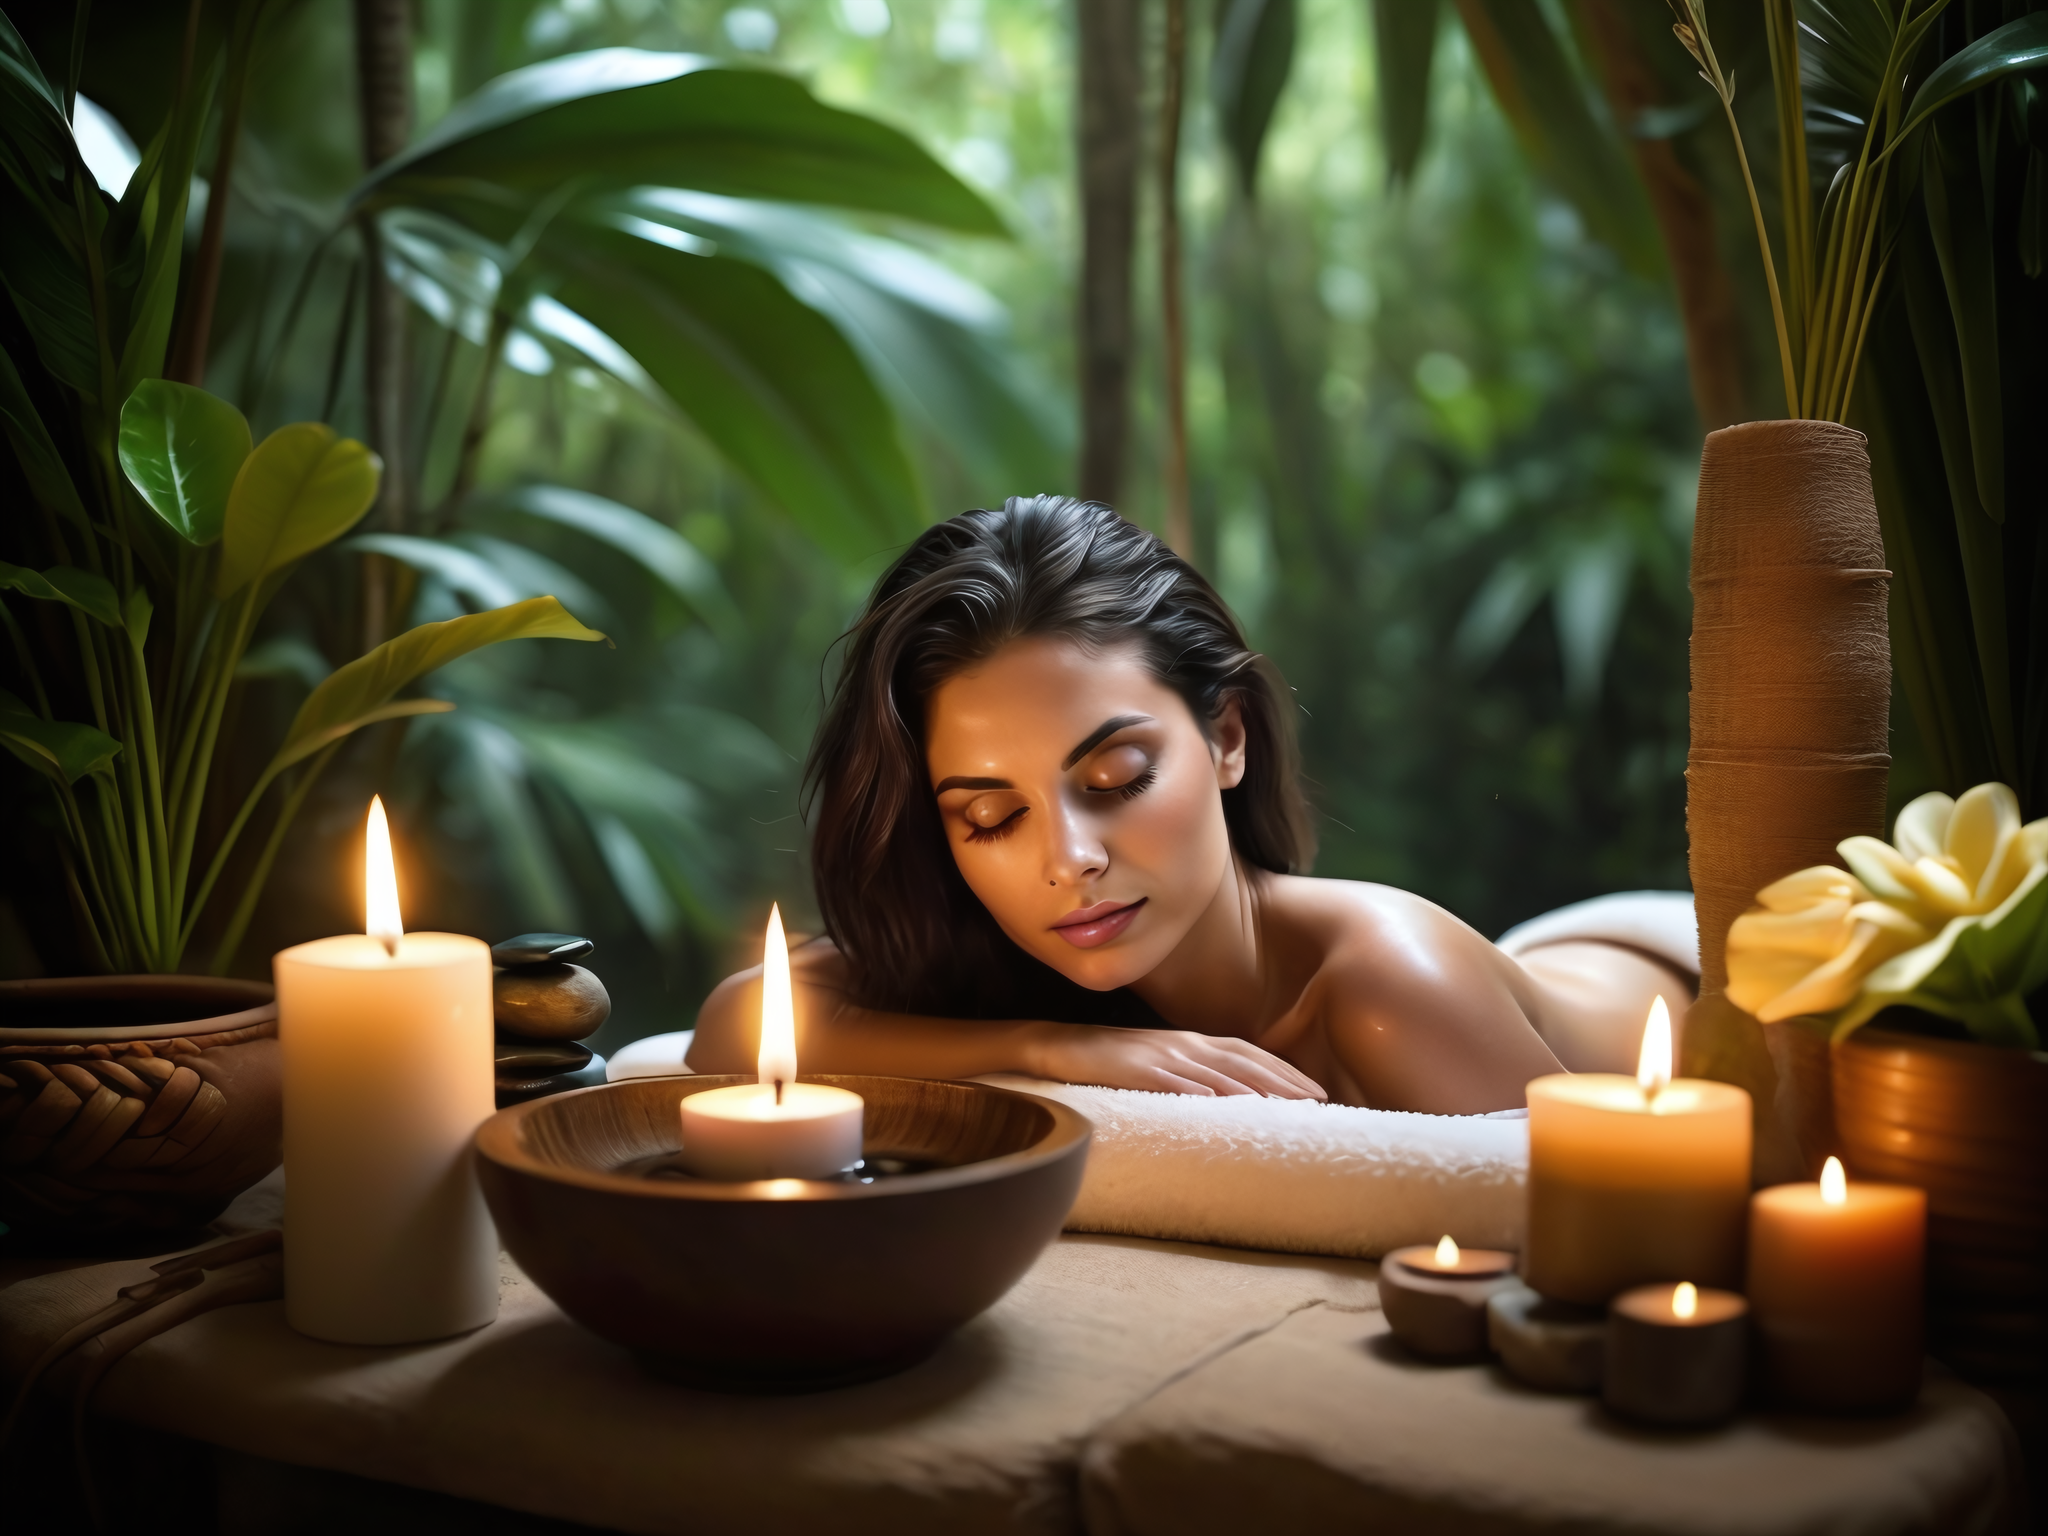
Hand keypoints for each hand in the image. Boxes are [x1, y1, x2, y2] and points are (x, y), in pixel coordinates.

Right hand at [1028, 1023, 1326, 1099]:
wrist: (1059, 1046)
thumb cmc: (1110, 1061)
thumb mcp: (1159, 1065)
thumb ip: (1191, 1075)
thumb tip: (1226, 1100)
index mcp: (1191, 1042)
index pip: (1249, 1054)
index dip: (1285, 1071)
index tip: (1318, 1092)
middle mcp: (1184, 1044)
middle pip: (1244, 1060)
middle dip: (1284, 1079)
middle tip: (1319, 1101)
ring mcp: (1162, 1055)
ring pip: (1218, 1070)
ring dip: (1256, 1088)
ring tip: (1287, 1108)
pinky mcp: (1137, 1068)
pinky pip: (1176, 1081)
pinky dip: (1203, 1091)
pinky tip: (1225, 1104)